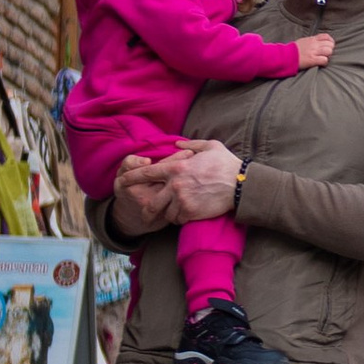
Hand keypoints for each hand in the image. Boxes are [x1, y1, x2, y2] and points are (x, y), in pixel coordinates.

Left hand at [120, 139, 245, 229]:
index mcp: (176, 167)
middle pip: (151, 201)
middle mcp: (175, 185)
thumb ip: (190, 145)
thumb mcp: (210, 147)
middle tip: (145, 214)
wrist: (241, 185)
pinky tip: (186, 216)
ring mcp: (182, 200)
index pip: (146, 173)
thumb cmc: (226, 164)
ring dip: (168, 214)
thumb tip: (177, 143)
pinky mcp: (191, 212)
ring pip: (166, 213)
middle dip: (147, 210)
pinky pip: (178, 219)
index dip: (132, 177)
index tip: (123, 181)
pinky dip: (180, 219)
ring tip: (174, 214)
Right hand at [295, 32, 335, 69]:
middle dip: (329, 50)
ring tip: (322, 58)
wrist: (286, 56)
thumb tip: (318, 42)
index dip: (330, 42)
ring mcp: (313, 52)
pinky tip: (320, 64)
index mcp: (312, 39)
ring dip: (327, 56)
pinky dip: (324, 62)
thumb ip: (312, 41)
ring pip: (329, 51)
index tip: (328, 46)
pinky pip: (324, 60)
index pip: (326, 36)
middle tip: (324, 54)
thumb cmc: (293, 50)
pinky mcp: (312, 60)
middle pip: (330, 44)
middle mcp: (314, 44)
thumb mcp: (303, 41)